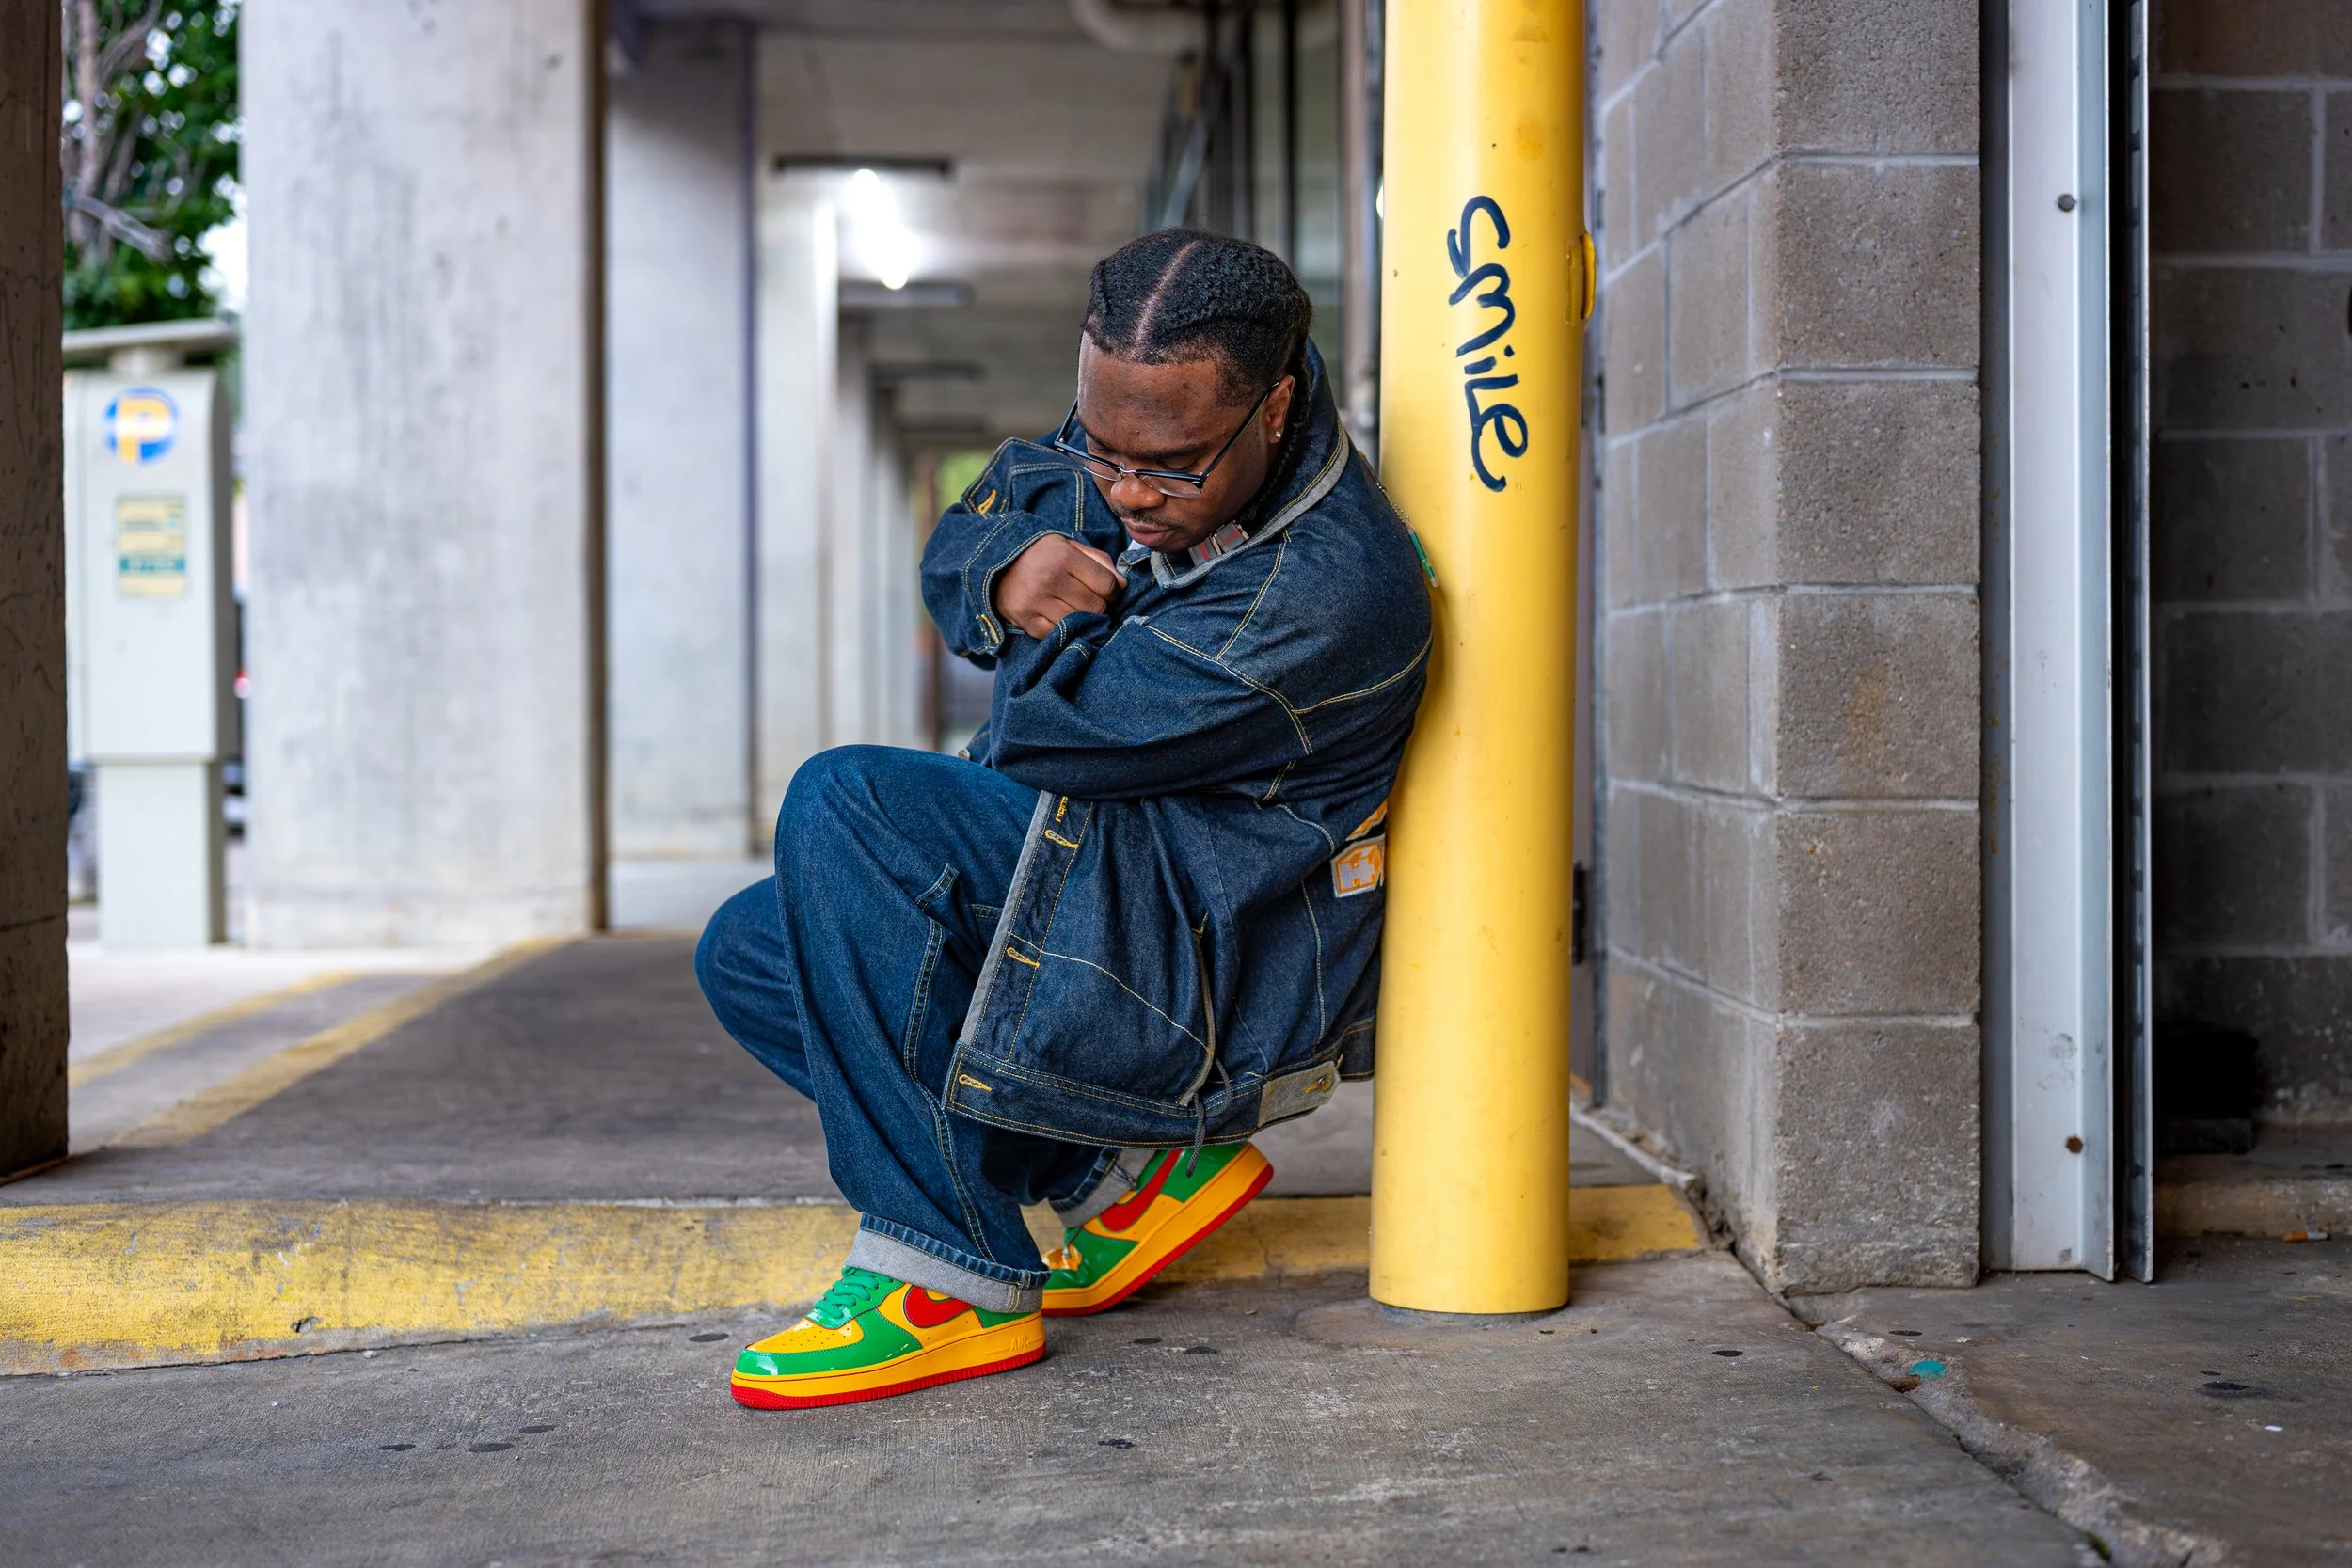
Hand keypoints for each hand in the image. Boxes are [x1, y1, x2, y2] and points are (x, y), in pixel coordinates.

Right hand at [994, 534, 1122, 638]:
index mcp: (1064, 557)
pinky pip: (1057, 634)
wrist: (996, 560)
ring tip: (1075, 609)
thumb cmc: (1041, 554)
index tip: (1106, 590)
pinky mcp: (1025, 620)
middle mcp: (1049, 579)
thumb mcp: (1069, 546)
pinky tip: (1058, 617)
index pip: (1107, 585)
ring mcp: (1035, 602)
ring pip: (1079, 623)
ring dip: (1083, 619)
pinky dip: (1062, 629)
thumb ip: (1099, 561)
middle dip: (1099, 605)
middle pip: (1096, 606)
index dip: (1114, 590)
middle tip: (1089, 599)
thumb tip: (1122, 586)